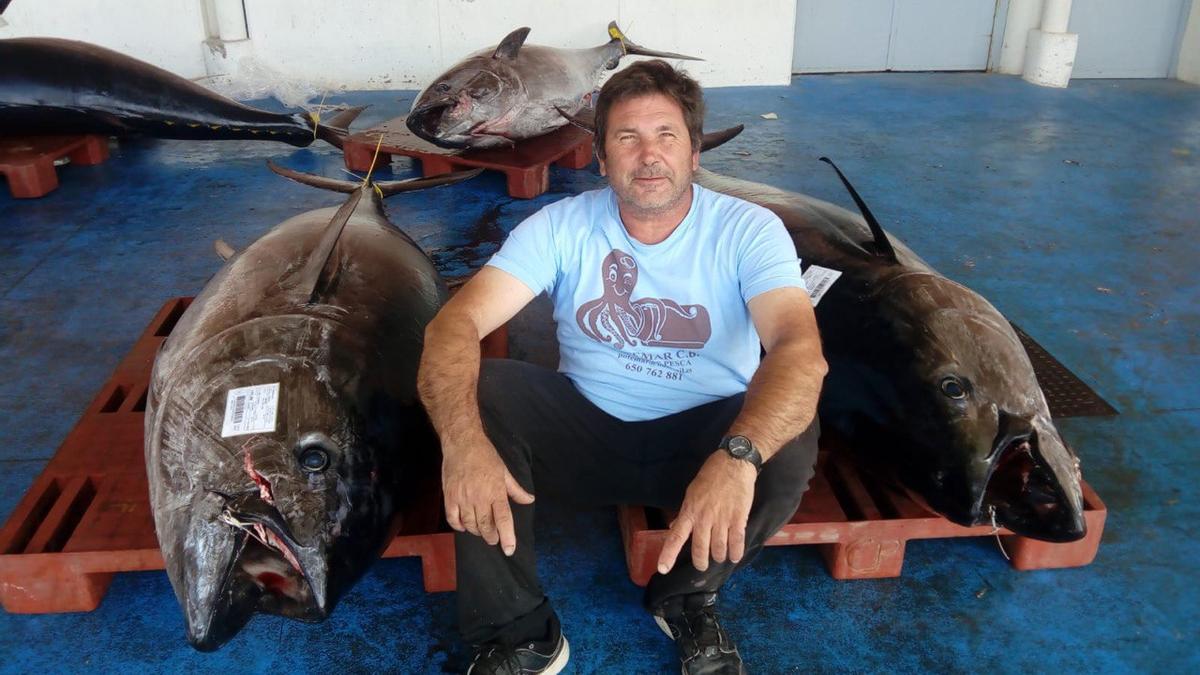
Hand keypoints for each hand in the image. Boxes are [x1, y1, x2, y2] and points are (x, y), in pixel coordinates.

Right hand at [442, 436, 534, 555]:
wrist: (462, 442)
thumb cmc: (485, 455)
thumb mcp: (504, 471)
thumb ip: (516, 489)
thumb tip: (529, 500)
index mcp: (496, 491)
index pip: (503, 519)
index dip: (507, 537)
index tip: (509, 550)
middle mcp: (479, 497)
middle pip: (486, 526)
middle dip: (492, 537)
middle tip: (494, 539)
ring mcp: (463, 498)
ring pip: (470, 525)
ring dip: (476, 531)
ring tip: (481, 530)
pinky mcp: (449, 496)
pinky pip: (453, 519)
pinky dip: (459, 526)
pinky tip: (464, 525)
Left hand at [657, 451, 756, 573]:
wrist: (733, 463)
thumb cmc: (711, 476)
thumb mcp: (692, 492)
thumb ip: (685, 512)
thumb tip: (675, 526)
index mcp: (689, 511)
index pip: (675, 537)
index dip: (668, 554)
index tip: (663, 569)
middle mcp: (703, 519)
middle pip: (699, 549)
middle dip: (700, 562)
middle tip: (702, 566)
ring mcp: (721, 520)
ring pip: (718, 549)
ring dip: (719, 557)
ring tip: (720, 557)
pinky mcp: (738, 519)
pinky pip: (736, 543)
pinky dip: (735, 553)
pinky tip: (734, 556)